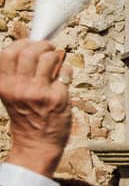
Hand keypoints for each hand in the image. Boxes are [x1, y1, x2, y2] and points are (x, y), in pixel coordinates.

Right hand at [0, 39, 71, 173]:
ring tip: (56, 60)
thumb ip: (16, 73)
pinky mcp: (58, 97)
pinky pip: (65, 72)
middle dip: (41, 45)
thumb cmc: (26, 115)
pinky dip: (66, 71)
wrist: (37, 142)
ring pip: (48, 58)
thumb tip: (30, 46)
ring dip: (55, 55)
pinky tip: (64, 78)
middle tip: (48, 48)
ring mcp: (39, 92)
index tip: (30, 43)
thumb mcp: (11, 93)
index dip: (21, 43)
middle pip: (29, 51)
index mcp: (4, 84)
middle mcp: (19, 87)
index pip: (7, 53)